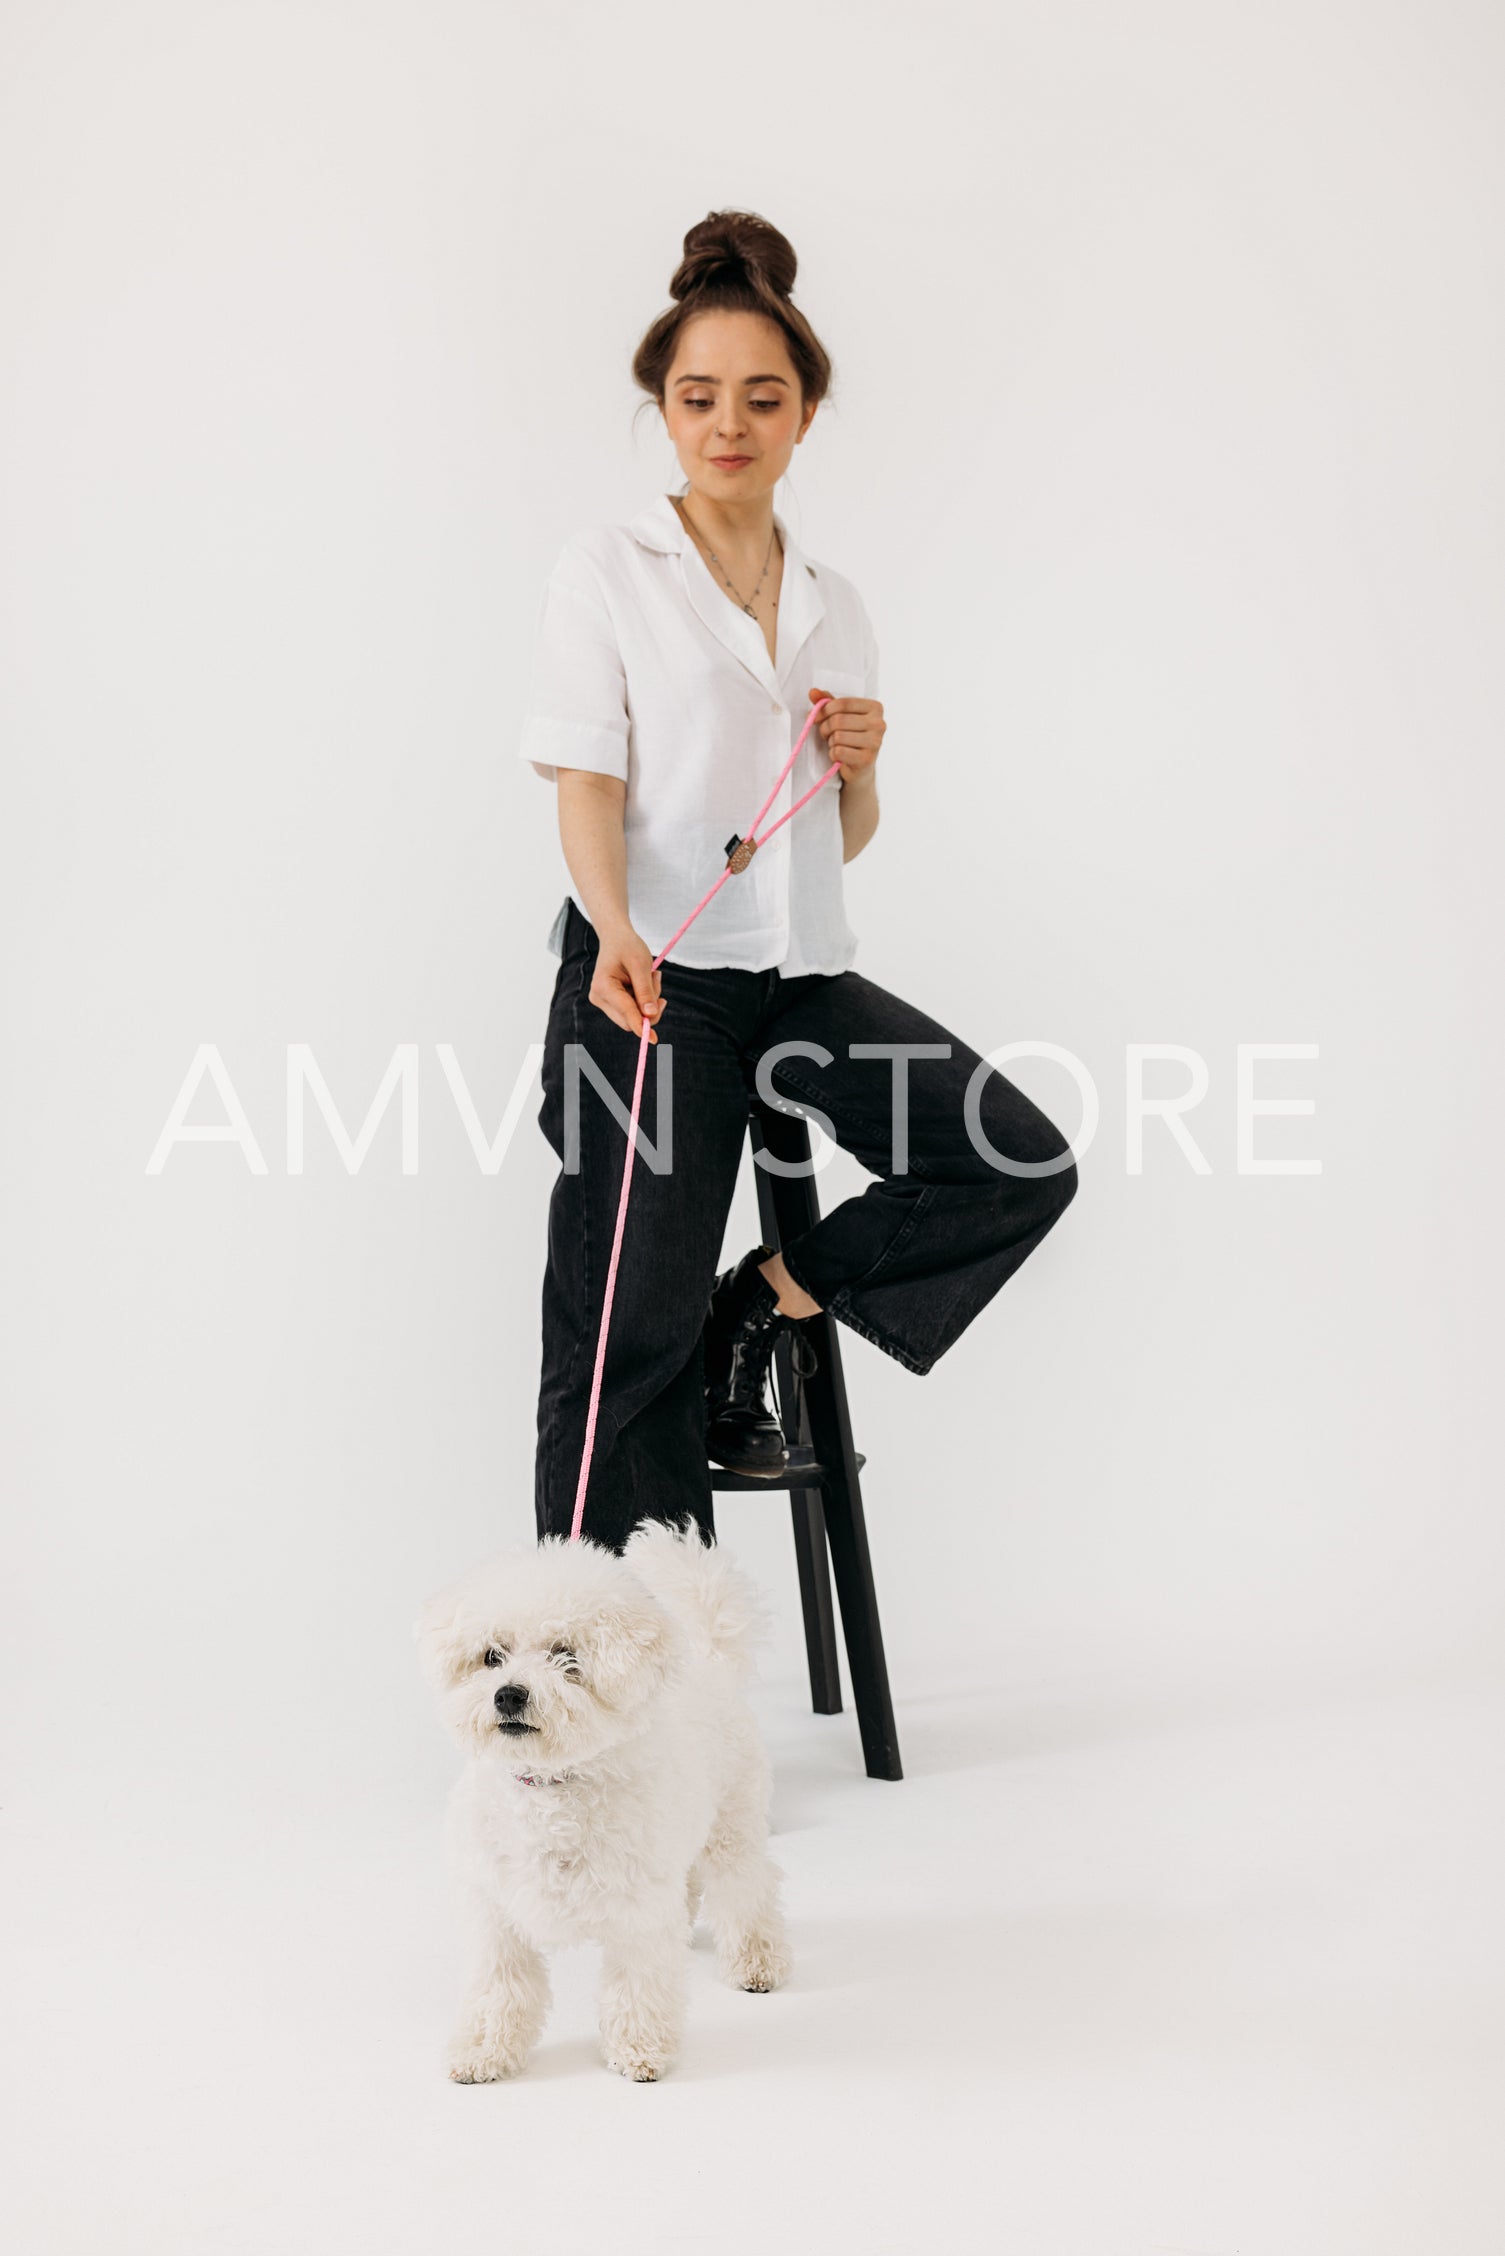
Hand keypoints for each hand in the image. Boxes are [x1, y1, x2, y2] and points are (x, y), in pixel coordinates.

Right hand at [590, 923, 665, 1043]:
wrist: (616, 938)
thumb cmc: (628, 946)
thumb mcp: (641, 964)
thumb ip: (645, 990)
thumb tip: (650, 1015)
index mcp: (603, 986)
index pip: (626, 1011)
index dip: (640, 1024)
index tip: (653, 1039)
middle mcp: (599, 997)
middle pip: (630, 1019)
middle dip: (649, 1006)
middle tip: (658, 980)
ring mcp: (603, 1002)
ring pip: (633, 1016)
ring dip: (648, 1000)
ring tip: (651, 975)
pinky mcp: (611, 1003)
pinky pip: (633, 1010)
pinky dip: (644, 999)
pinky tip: (645, 980)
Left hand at [809, 688, 884, 785]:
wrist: (860, 768)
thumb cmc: (850, 738)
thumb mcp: (841, 716)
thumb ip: (828, 702)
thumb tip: (813, 692)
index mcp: (875, 708)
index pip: (843, 703)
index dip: (824, 710)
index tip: (815, 717)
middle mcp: (879, 724)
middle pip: (838, 720)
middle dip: (825, 728)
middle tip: (825, 734)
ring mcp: (875, 742)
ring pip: (837, 736)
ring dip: (830, 742)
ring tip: (836, 744)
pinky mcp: (867, 759)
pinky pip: (838, 751)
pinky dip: (833, 754)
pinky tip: (839, 756)